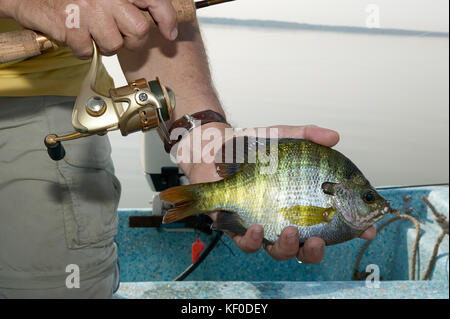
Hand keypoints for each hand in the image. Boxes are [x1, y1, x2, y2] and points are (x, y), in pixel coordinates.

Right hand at [3, 0, 176, 57]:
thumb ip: (127, 1)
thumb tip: (156, 19)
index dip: (167, 19)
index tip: (170, 32)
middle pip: (139, 30)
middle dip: (133, 40)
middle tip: (121, 35)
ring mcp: (89, 11)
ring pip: (115, 45)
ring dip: (104, 44)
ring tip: (91, 31)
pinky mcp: (72, 27)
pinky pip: (88, 52)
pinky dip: (81, 49)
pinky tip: (74, 34)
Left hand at [181, 124, 376, 262]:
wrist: (215, 149)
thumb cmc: (253, 148)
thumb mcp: (282, 136)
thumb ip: (307, 136)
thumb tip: (334, 137)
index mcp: (301, 202)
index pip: (331, 220)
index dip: (351, 229)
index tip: (366, 229)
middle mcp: (284, 218)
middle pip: (305, 246)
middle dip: (314, 250)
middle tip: (317, 241)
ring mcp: (262, 225)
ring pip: (278, 250)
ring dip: (286, 247)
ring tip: (288, 231)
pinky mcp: (237, 228)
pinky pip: (247, 244)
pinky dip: (252, 239)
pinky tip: (255, 227)